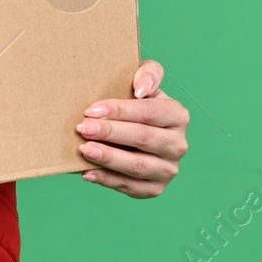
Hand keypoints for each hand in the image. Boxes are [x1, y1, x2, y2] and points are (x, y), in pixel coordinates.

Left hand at [75, 58, 188, 197]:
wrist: (135, 131)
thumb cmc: (137, 103)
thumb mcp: (145, 82)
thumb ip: (149, 73)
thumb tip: (141, 89)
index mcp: (177, 116)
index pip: (148, 112)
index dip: (119, 111)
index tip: (91, 110)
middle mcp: (178, 144)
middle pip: (143, 138)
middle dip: (110, 132)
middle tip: (83, 128)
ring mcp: (168, 169)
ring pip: (138, 166)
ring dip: (109, 158)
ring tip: (84, 149)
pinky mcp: (155, 189)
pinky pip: (131, 188)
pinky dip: (107, 180)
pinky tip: (87, 171)